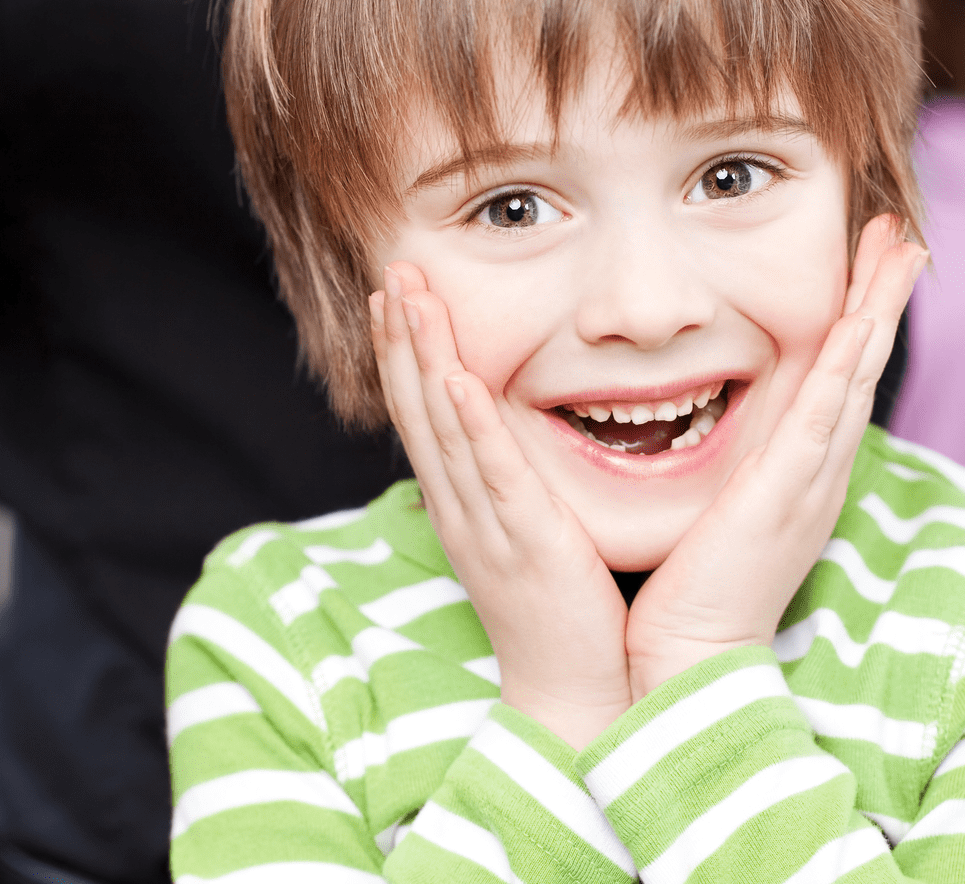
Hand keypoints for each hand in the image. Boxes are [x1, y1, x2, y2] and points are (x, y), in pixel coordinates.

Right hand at [373, 262, 631, 749]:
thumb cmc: (557, 610)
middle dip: (401, 336)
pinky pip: (492, 473)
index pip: (419, 413)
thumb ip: (505, 483)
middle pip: (417, 407)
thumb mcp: (519, 533)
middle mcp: (458, 507)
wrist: (572, 694)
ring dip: (423, 357)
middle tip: (392, 271)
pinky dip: (470, 423)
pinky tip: (456, 379)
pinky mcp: (525, 540)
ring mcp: (485, 523)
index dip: (402, 352)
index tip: (393, 295)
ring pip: (442, 427)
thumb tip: (499, 435)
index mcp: (458, 503)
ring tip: (409, 298)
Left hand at [624, 216, 927, 697]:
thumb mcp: (725, 505)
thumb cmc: (696, 585)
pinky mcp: (784, 494)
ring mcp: (808, 479)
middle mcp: (819, 468)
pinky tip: (859, 325)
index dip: (861, 317)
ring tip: (901, 252)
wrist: (694, 655)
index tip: (871, 263)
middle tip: (903, 236)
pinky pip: (821, 419)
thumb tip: (709, 416)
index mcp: (803, 469)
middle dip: (883, 297)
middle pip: (862, 366)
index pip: (840, 377)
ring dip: (878, 310)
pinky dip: (843, 370)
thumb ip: (733, 462)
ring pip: (854, 378)